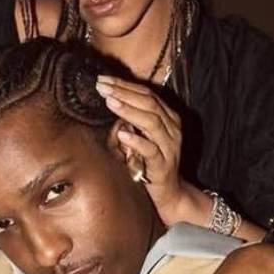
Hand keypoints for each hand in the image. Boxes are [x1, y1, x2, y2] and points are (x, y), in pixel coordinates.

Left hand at [95, 75, 207, 225]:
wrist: (170, 194)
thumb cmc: (151, 163)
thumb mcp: (142, 137)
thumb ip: (132, 120)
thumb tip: (109, 101)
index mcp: (168, 118)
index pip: (146, 94)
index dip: (125, 85)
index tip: (103, 79)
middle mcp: (171, 129)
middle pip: (149, 102)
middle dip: (123, 92)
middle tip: (102, 87)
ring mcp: (169, 147)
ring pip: (151, 121)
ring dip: (128, 110)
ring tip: (110, 102)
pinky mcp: (163, 165)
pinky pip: (150, 150)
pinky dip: (136, 140)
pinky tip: (121, 133)